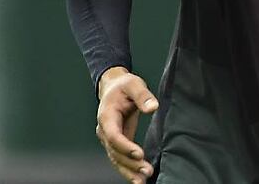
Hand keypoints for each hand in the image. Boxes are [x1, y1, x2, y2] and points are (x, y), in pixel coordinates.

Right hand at [96, 67, 159, 182]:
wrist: (114, 88)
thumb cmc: (123, 86)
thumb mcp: (133, 84)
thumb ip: (143, 95)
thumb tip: (152, 107)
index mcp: (106, 116)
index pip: (114, 135)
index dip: (125, 146)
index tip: (139, 154)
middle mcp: (105, 131)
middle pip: (115, 151)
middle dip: (130, 163)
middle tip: (146, 170)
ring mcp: (109, 139)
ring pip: (116, 159)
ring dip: (129, 171)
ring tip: (142, 180)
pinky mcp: (117, 143)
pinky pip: (120, 159)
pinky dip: (128, 170)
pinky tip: (138, 179)